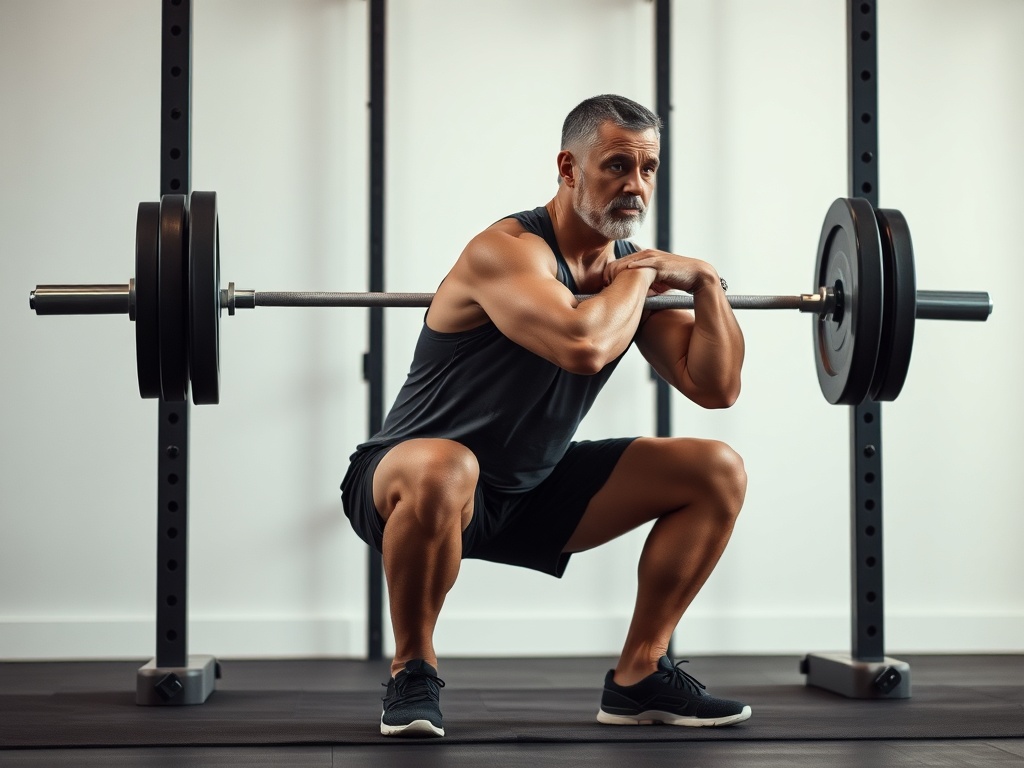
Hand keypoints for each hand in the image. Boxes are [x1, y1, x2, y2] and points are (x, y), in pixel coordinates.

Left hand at [603, 249, 718, 294]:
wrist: (696, 275)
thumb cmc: (675, 279)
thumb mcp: (655, 282)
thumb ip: (642, 285)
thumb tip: (630, 299)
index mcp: (642, 259)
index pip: (618, 265)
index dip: (610, 277)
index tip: (605, 288)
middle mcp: (645, 255)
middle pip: (619, 263)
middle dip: (610, 275)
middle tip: (602, 287)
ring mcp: (653, 257)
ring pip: (629, 262)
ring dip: (619, 271)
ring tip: (609, 282)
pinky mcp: (660, 262)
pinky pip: (645, 263)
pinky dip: (636, 266)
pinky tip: (628, 270)